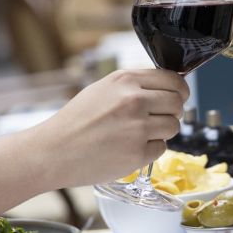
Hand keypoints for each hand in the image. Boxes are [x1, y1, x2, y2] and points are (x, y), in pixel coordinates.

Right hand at [33, 69, 188, 188]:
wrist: (53, 151)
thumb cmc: (76, 120)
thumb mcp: (104, 89)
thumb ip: (135, 85)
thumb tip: (168, 87)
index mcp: (125, 80)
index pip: (173, 79)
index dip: (180, 90)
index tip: (178, 96)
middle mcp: (134, 100)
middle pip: (178, 103)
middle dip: (173, 111)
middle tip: (160, 118)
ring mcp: (137, 127)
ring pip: (174, 126)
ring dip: (163, 131)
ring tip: (141, 134)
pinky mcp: (137, 153)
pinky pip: (162, 148)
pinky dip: (151, 150)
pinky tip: (131, 148)